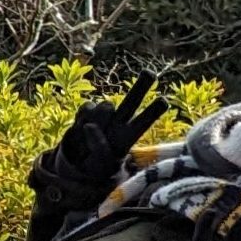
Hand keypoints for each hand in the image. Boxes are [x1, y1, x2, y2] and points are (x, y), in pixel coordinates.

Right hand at [36, 70, 168, 200]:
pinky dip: (83, 119)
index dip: (152, 111)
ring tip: (95, 137)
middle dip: (141, 86)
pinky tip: (82, 129)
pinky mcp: (86, 113)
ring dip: (101, 118)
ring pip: (107, 105)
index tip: (163, 101)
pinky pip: (87, 108)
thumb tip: (90, 126)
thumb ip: (99, 148)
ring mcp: (102, 116)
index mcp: (128, 136)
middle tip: (150, 73)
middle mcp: (119, 121)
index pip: (143, 121)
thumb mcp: (101, 165)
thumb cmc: (96, 167)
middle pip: (132, 100)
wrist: (77, 165)